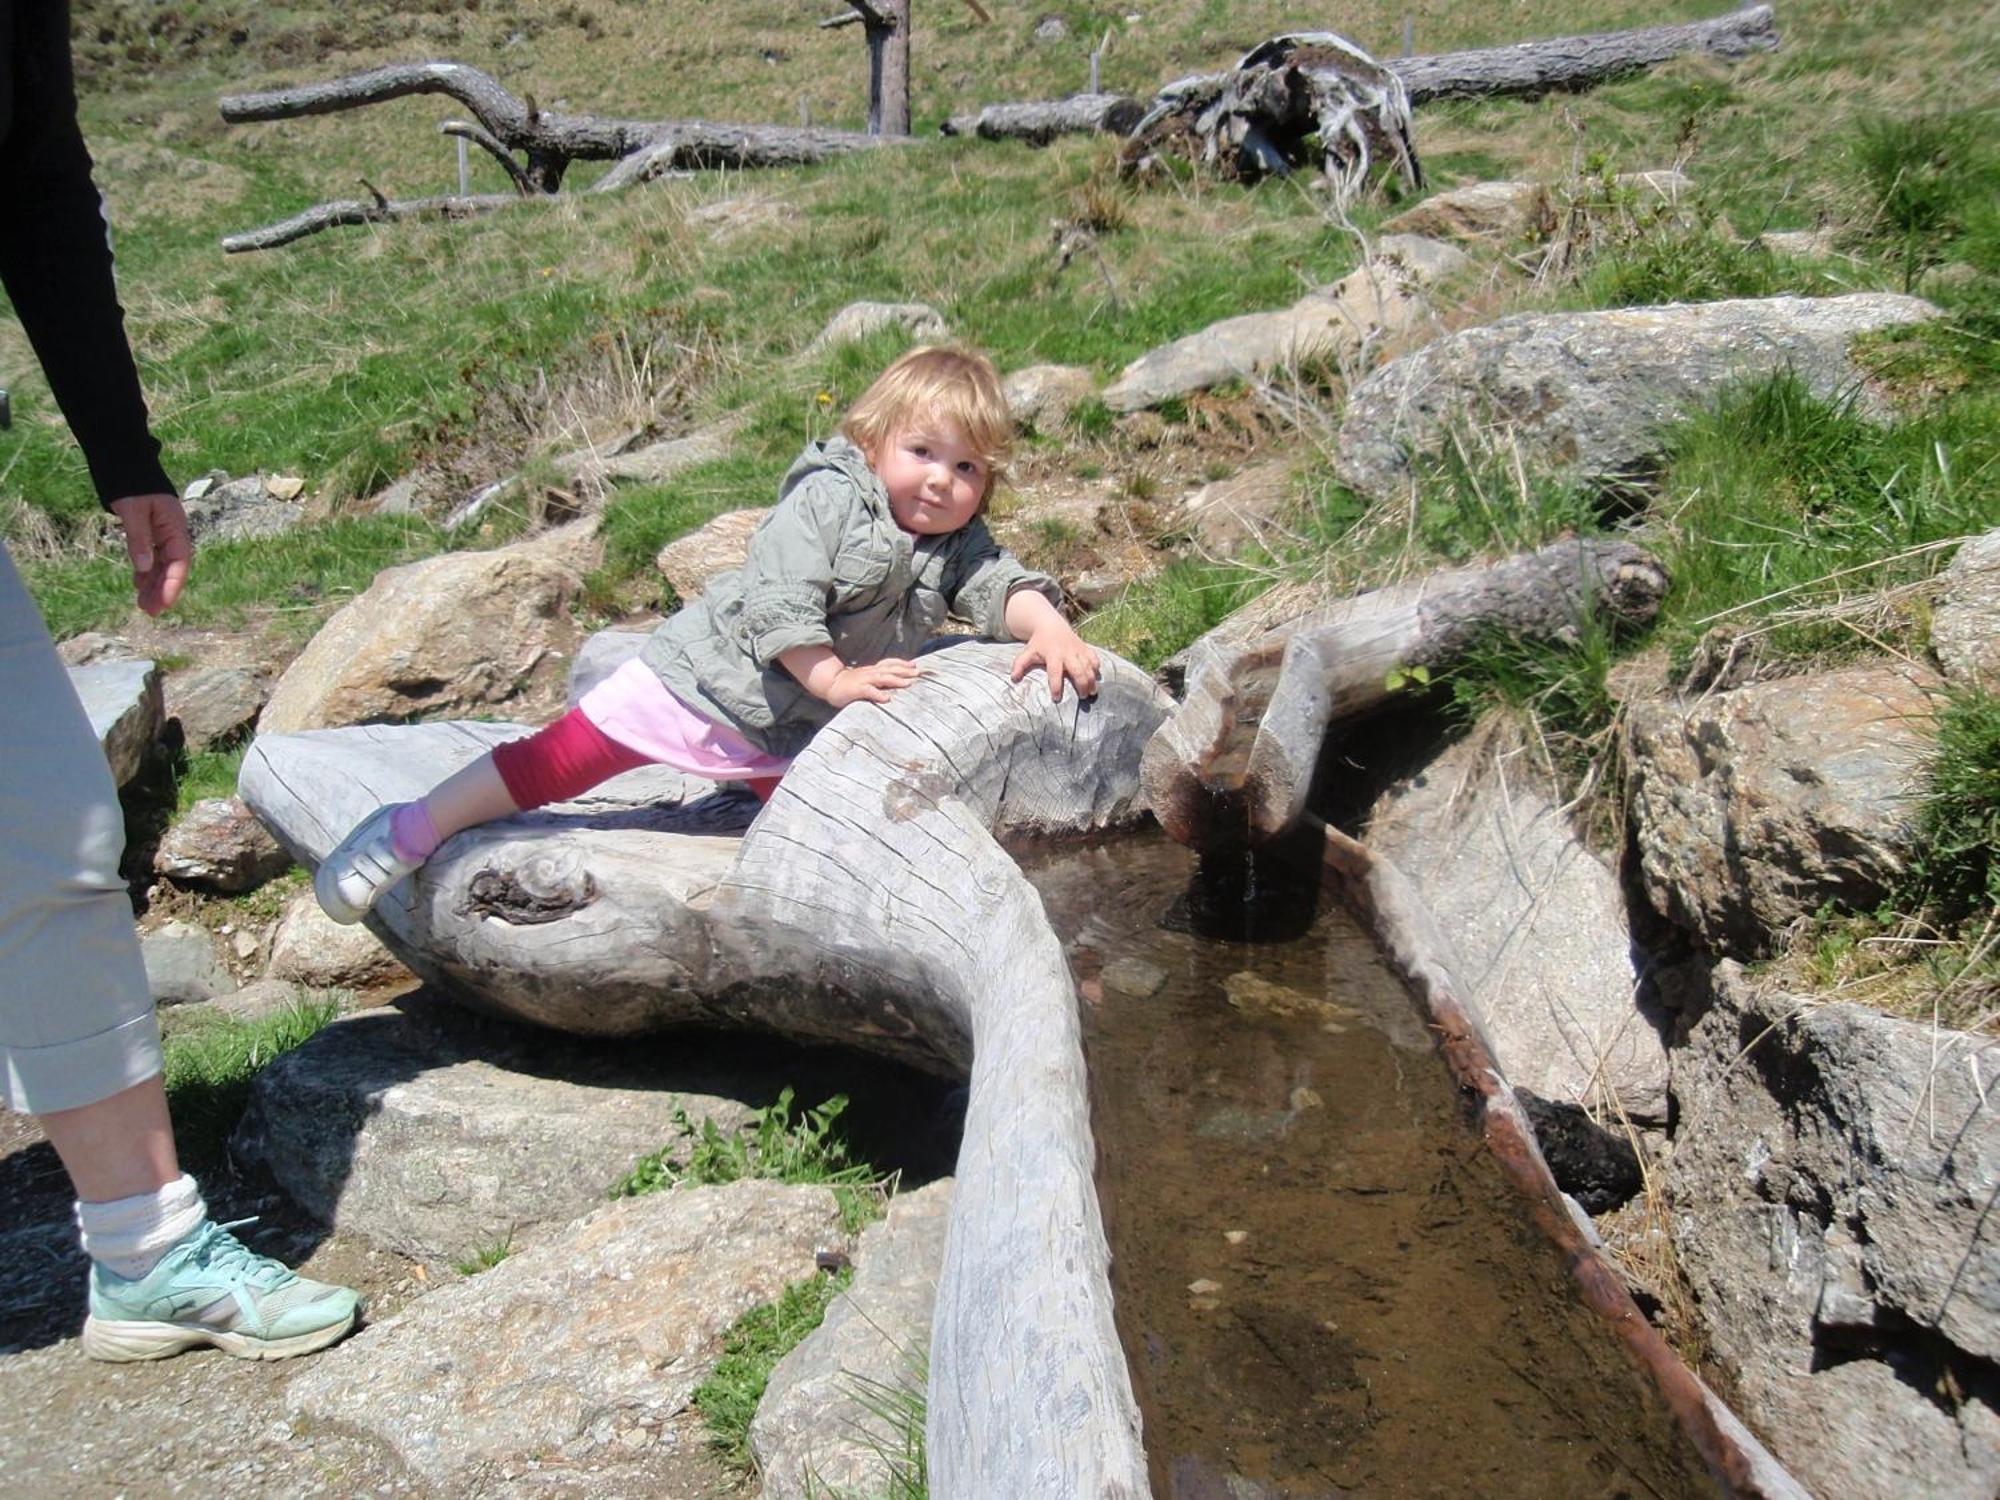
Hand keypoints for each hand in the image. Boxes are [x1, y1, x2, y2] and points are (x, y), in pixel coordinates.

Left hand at [108, 493, 191, 615]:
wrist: (126, 461)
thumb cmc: (132, 483)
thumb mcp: (134, 510)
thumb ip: (140, 538)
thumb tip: (144, 567)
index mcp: (175, 527)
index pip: (179, 562)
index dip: (173, 584)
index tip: (164, 603)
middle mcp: (172, 533)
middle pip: (171, 567)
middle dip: (162, 590)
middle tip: (150, 612)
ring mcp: (161, 533)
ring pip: (160, 565)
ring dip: (153, 585)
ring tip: (143, 606)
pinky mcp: (150, 531)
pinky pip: (150, 557)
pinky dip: (145, 572)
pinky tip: (138, 585)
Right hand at [825, 658, 922, 707]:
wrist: (831, 685)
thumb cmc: (851, 684)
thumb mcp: (866, 678)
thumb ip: (879, 680)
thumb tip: (895, 683)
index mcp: (873, 670)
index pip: (889, 663)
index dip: (902, 663)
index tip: (915, 665)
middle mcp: (870, 672)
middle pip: (890, 669)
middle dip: (905, 670)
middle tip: (918, 673)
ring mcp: (864, 680)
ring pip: (882, 678)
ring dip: (896, 680)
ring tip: (908, 684)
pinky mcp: (857, 690)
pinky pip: (869, 691)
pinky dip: (879, 694)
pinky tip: (887, 699)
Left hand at [1011, 621, 1099, 701]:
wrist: (1051, 625)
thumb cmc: (1038, 643)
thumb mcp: (1027, 652)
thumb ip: (1020, 665)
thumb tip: (1013, 679)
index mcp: (1052, 655)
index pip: (1055, 672)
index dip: (1056, 686)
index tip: (1057, 699)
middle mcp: (1067, 653)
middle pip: (1078, 670)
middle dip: (1082, 684)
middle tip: (1083, 698)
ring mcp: (1078, 650)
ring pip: (1089, 666)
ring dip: (1092, 680)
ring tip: (1091, 693)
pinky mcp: (1085, 648)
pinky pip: (1094, 659)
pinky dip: (1097, 669)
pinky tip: (1096, 679)